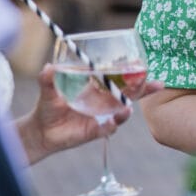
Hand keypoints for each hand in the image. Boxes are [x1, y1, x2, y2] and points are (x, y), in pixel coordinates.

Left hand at [16, 64, 163, 164]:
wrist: (42, 131)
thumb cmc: (48, 107)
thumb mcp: (48, 91)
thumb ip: (47, 79)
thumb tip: (49, 66)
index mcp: (99, 87)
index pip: (121, 78)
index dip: (134, 72)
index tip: (144, 64)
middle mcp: (105, 101)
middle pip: (130, 94)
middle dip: (143, 89)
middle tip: (154, 84)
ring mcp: (102, 116)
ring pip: (122, 112)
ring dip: (126, 110)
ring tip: (127, 109)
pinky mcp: (96, 131)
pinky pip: (108, 129)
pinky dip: (111, 126)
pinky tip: (112, 123)